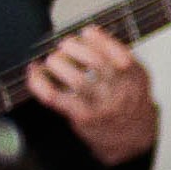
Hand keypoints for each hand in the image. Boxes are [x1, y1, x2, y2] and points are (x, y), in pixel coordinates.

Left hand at [31, 28, 159, 166]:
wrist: (130, 138)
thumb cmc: (127, 101)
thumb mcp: (135, 77)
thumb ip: (118, 56)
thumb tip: (88, 33)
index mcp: (135, 78)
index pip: (121, 55)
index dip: (101, 40)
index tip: (87, 31)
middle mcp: (120, 92)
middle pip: (97, 63)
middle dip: (76, 47)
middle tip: (66, 44)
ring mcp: (100, 106)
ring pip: (76, 80)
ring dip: (58, 63)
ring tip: (53, 59)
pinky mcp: (80, 117)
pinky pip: (55, 97)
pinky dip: (39, 82)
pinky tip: (34, 72)